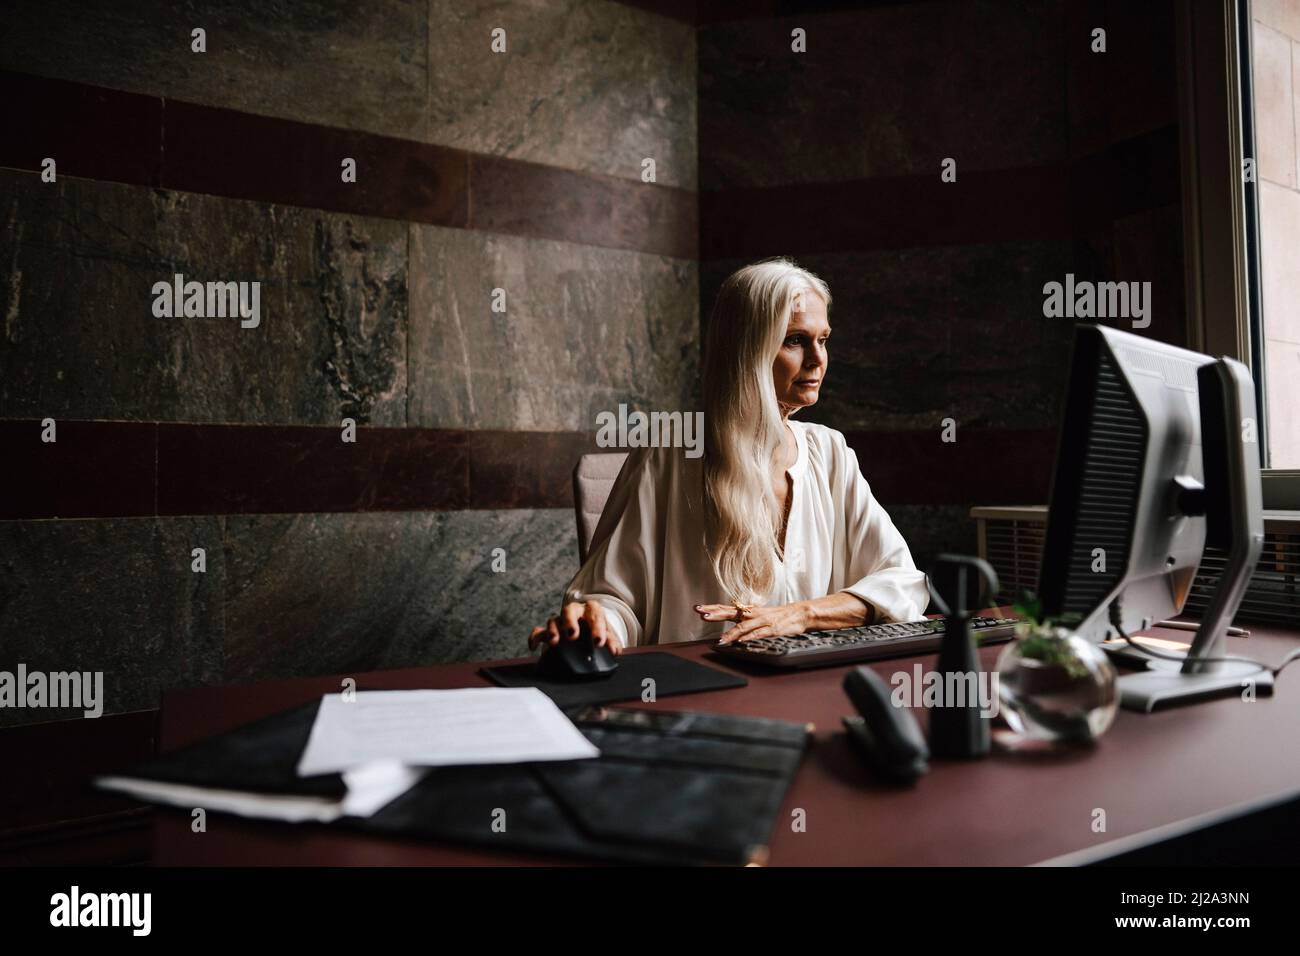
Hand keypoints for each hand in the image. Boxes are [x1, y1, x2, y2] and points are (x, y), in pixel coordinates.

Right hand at [529, 600, 623, 654]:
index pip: (594, 614)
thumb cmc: (597, 631)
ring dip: (553, 630)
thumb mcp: (607, 635)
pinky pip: (538, 632)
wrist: (588, 629)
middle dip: (570, 622)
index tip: (598, 642)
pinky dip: (535, 638)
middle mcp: (574, 612)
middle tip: (572, 636)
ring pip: (553, 620)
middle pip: (569, 610)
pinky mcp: (548, 631)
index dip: (597, 628)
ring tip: (554, 642)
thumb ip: (611, 642)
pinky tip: (534, 647)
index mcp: (591, 611)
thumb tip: (615, 651)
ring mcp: (560, 621)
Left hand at [693, 601, 810, 644]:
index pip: (726, 608)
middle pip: (731, 613)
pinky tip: (742, 641)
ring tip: (721, 639)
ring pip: (743, 626)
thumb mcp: (759, 616)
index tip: (698, 608)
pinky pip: (759, 634)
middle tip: (701, 614)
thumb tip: (731, 627)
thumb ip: (745, 620)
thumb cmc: (779, 616)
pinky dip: (750, 638)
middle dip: (715, 614)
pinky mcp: (772, 629)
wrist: (800, 613)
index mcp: (748, 611)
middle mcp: (753, 614)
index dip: (712, 609)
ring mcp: (762, 621)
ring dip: (731, 633)